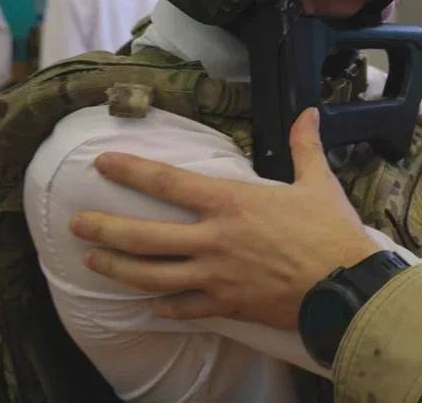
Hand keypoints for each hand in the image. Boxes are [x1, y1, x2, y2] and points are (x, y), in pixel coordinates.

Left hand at [70, 109, 379, 328]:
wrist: (344, 286)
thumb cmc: (332, 233)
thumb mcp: (318, 183)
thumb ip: (304, 146)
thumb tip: (308, 113)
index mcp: (231, 203)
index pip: (167, 182)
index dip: (130, 170)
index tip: (102, 163)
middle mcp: (213, 240)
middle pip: (142, 236)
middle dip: (104, 228)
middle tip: (77, 224)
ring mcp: (214, 276)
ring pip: (150, 275)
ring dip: (117, 268)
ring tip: (95, 260)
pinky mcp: (226, 305)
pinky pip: (183, 308)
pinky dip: (163, 307)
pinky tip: (150, 307)